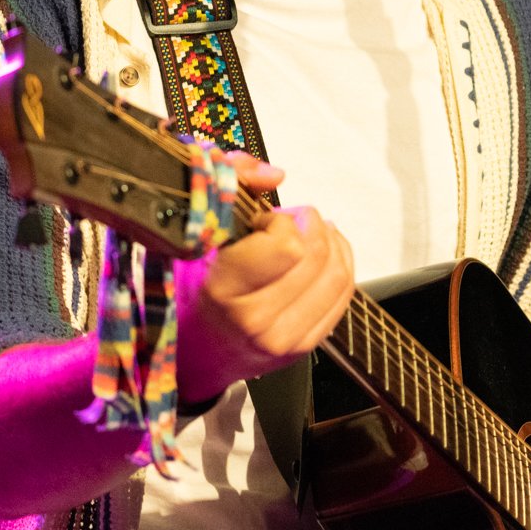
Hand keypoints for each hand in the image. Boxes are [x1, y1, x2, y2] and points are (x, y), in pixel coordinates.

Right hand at [173, 154, 354, 402]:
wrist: (191, 354)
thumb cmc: (187, 288)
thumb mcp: (194, 231)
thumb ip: (229, 183)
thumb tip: (276, 175)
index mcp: (225, 291)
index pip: (286, 245)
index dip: (280, 221)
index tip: (261, 221)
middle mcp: (257, 321)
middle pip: (317, 255)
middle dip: (308, 224)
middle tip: (289, 219)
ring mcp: (285, 339)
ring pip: (338, 274)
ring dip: (330, 240)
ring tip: (308, 232)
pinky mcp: (306, 347)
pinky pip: (343, 296)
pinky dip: (341, 263)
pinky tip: (324, 252)